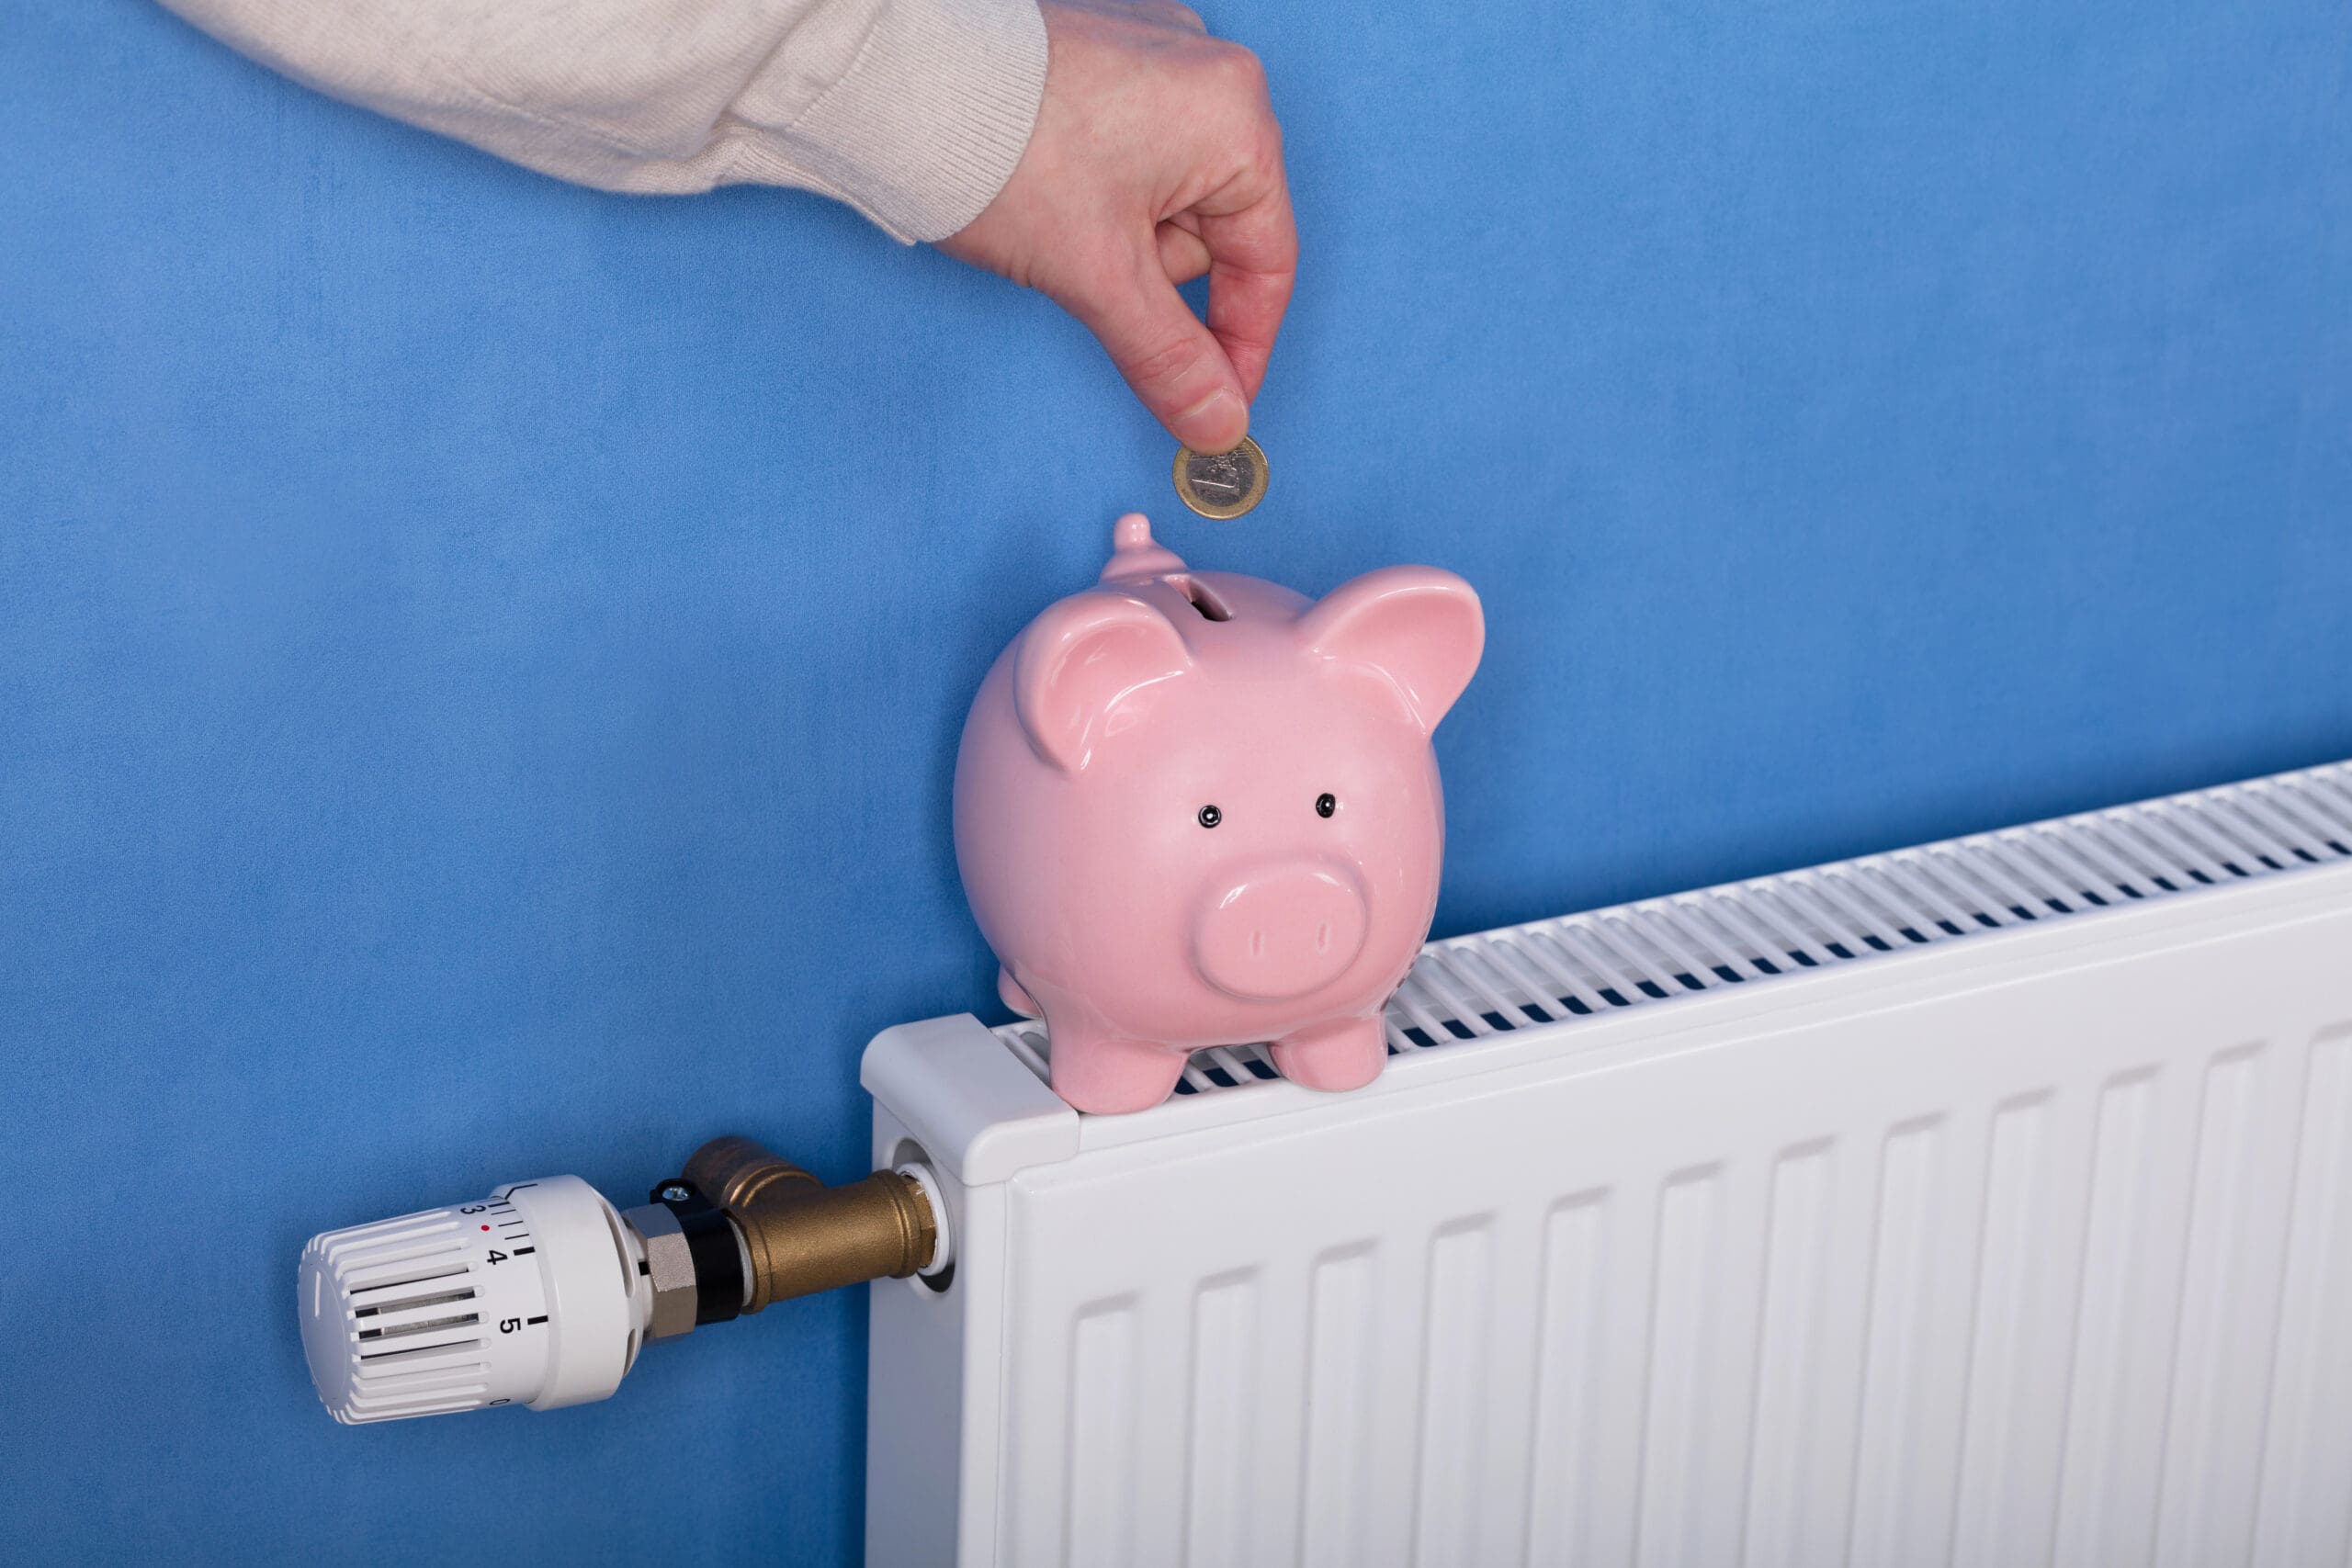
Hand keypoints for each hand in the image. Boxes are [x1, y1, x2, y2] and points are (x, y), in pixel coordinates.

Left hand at [938, 0, 1295, 452]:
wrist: (897, 83)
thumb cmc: (1002, 150)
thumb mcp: (1100, 276)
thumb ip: (1170, 358)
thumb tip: (1218, 423)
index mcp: (1234, 116)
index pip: (1268, 261)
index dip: (1241, 345)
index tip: (1218, 400)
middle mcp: (1207, 73)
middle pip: (1212, 230)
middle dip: (1149, 270)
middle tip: (1087, 264)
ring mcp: (1154, 59)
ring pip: (1164, 199)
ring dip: (1115, 233)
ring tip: (1052, 214)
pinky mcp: (1105, 61)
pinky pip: (1127, 156)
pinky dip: (1093, 192)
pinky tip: (1046, 186)